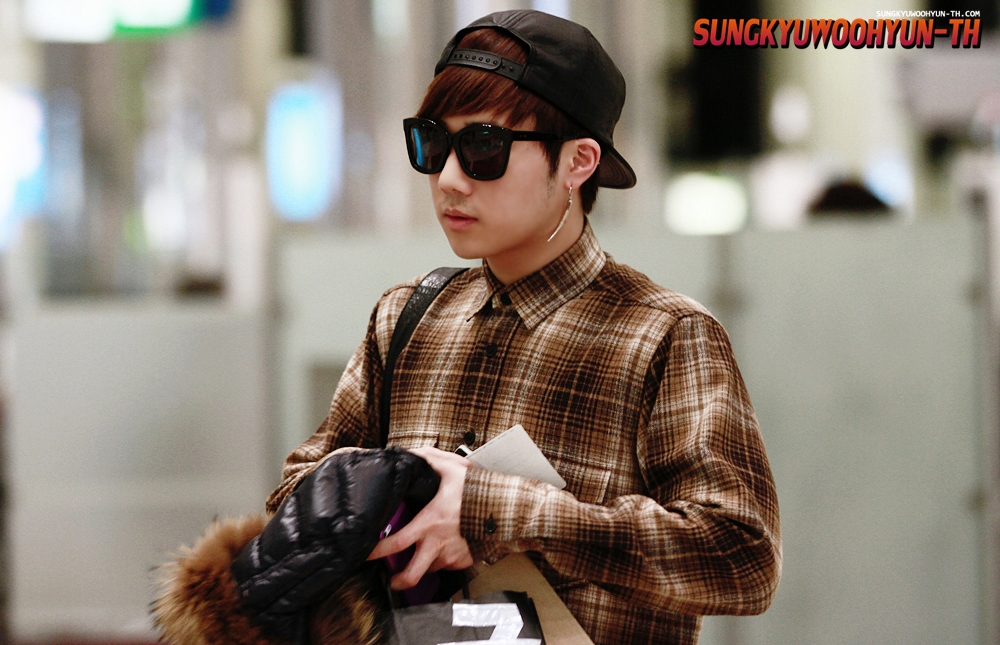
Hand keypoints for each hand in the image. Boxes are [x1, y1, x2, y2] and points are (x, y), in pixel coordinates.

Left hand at [367, 446, 473, 589]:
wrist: (506, 506)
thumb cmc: (478, 489)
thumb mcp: (452, 468)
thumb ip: (430, 459)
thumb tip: (412, 454)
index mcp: (429, 522)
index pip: (397, 543)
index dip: (378, 552)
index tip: (367, 554)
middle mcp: (438, 543)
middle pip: (413, 574)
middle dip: (399, 582)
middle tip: (393, 581)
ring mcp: (453, 554)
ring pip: (432, 568)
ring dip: (426, 563)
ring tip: (424, 555)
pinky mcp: (466, 558)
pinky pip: (452, 564)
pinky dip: (447, 560)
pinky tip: (447, 549)